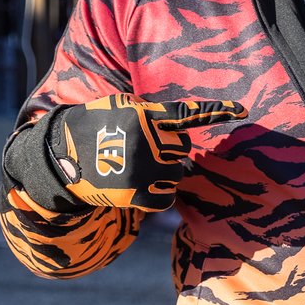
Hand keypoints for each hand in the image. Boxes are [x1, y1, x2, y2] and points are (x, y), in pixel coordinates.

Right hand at [50, 93, 247, 210]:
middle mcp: (147, 141)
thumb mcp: (121, 106)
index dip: (217, 111)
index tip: (244, 111)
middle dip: (167, 152)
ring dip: (162, 173)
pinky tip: (138, 187)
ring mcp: (142, 168)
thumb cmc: (95, 127)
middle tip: (141, 151)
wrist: (61, 157)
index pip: (187, 113)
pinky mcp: (137, 193)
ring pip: (176, 174)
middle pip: (181, 150)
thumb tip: (181, 127)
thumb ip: (152, 114)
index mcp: (145, 116)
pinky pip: (166, 197)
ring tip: (133, 168)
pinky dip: (157, 194)